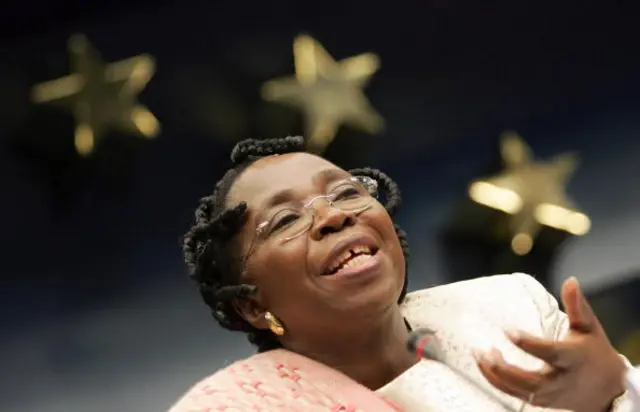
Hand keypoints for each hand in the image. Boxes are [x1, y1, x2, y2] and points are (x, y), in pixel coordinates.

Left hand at [476, 277, 626, 411]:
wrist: (607, 389)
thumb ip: (577, 305)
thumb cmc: (593, 351)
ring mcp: (550, 394)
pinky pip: (514, 394)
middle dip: (506, 369)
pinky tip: (484, 363)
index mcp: (573, 358)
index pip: (550, 352)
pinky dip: (496, 381)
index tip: (508, 331)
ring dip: (496, 375)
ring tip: (480, 354)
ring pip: (519, 391)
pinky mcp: (540, 401)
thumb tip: (570, 280)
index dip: (529, 344)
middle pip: (532, 381)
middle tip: (487, 351)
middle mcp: (561, 379)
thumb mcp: (589, 327)